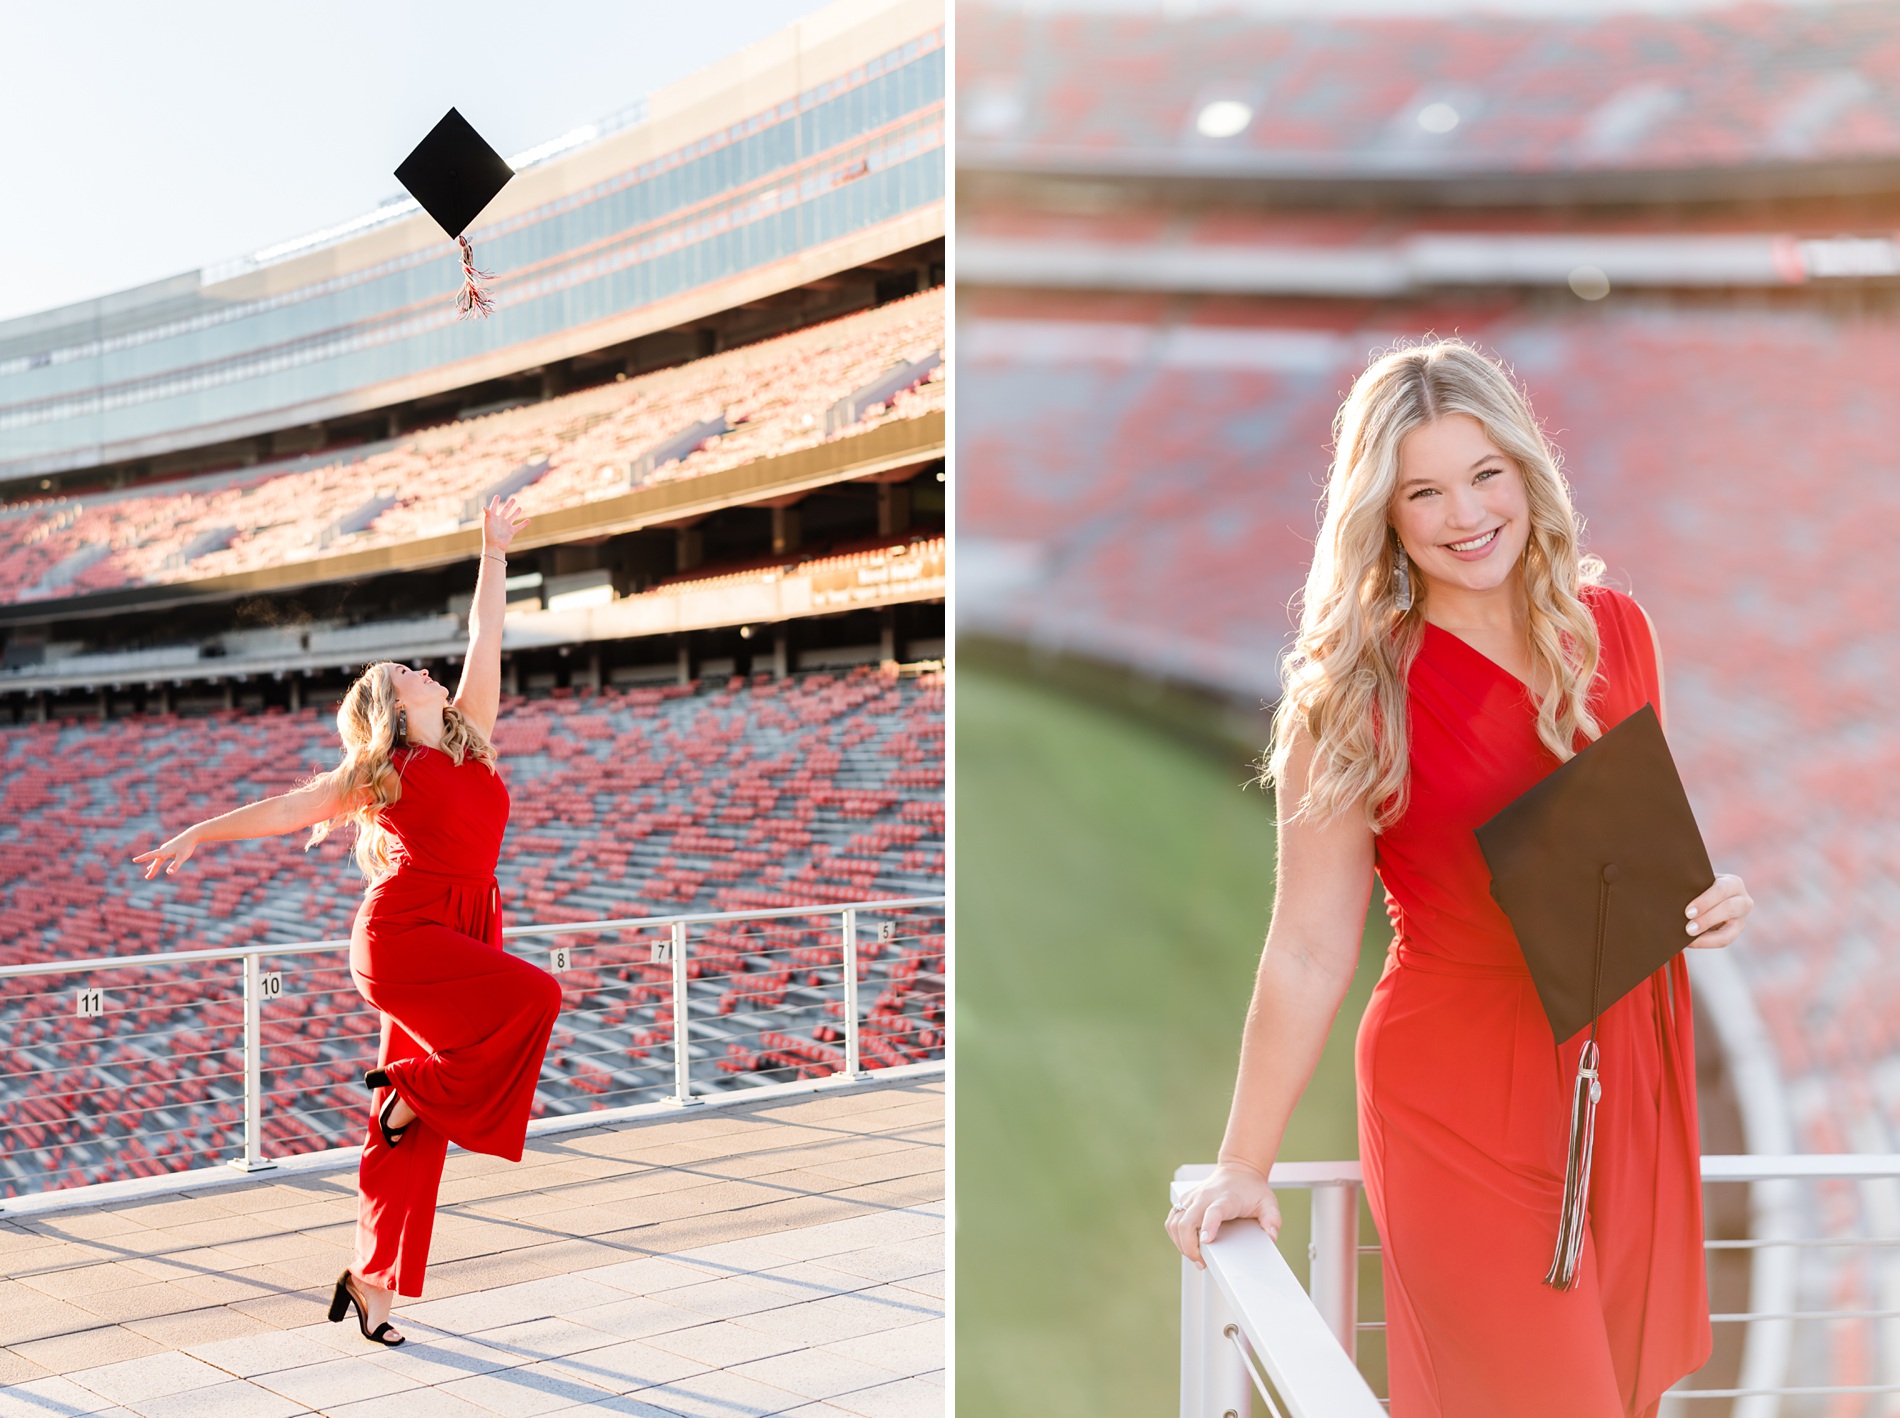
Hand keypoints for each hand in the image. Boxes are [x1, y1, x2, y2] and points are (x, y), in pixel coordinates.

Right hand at [133, 827, 201, 878]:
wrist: (193, 835)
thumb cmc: (187, 846)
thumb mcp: (182, 857)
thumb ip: (175, 865)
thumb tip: (169, 873)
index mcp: (164, 852)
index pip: (150, 855)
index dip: (142, 858)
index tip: (134, 860)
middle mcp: (163, 849)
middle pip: (156, 861)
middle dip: (152, 870)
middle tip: (147, 878)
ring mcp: (167, 848)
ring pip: (159, 858)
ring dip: (155, 865)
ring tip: (149, 870)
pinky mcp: (171, 848)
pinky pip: (163, 856)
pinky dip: (159, 860)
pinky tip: (159, 860)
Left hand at [482, 495, 529, 553]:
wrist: (495, 546)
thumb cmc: (489, 535)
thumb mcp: (487, 523)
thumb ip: (487, 514)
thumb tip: (484, 507)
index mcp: (493, 518)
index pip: (494, 507)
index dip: (495, 502)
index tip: (497, 496)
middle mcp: (500, 521)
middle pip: (505, 510)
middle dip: (509, 505)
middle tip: (513, 499)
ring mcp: (506, 526)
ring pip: (512, 517)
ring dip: (516, 513)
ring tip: (519, 508)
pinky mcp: (511, 531)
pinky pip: (519, 526)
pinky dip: (524, 523)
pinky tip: (529, 520)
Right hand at [1166, 1160, 1280, 1268]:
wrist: (1239, 1169)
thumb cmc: (1252, 1189)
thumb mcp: (1269, 1203)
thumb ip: (1272, 1219)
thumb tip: (1271, 1235)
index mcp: (1225, 1198)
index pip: (1212, 1212)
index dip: (1208, 1226)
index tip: (1206, 1241)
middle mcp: (1205, 1197)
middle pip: (1187, 1221)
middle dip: (1189, 1246)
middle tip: (1200, 1261)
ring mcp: (1193, 1198)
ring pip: (1175, 1222)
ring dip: (1180, 1243)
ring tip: (1194, 1255)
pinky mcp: (1185, 1200)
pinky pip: (1172, 1219)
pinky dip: (1174, 1234)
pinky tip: (1184, 1243)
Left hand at [1685, 872, 1750, 948]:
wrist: (1706, 897)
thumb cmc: (1700, 888)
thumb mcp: (1699, 884)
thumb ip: (1692, 888)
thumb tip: (1676, 896)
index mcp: (1732, 883)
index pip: (1721, 891)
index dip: (1705, 902)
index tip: (1688, 912)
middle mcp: (1742, 901)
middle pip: (1728, 909)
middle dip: (1707, 919)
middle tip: (1688, 927)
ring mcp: (1741, 919)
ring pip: (1729, 931)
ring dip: (1708, 937)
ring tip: (1689, 936)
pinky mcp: (1736, 932)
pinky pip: (1723, 941)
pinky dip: (1706, 943)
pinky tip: (1691, 943)